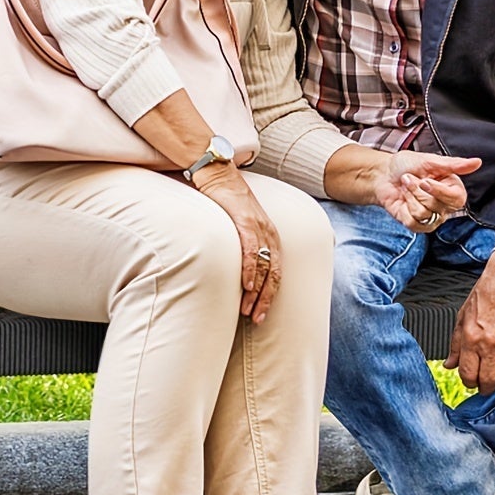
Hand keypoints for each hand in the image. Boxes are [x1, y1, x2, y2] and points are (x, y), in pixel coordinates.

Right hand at [193, 164, 282, 323]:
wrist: (219, 175)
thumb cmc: (225, 202)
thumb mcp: (238, 227)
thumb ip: (242, 246)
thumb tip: (236, 271)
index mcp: (269, 237)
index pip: (275, 272)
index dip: (270, 296)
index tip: (262, 316)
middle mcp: (268, 233)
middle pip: (274, 273)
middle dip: (266, 300)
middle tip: (257, 320)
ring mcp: (258, 227)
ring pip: (264, 266)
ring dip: (257, 291)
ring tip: (249, 310)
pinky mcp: (245, 221)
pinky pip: (251, 250)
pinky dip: (251, 269)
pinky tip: (247, 285)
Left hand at [375, 153, 480, 231]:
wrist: (383, 175)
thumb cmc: (407, 165)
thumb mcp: (429, 160)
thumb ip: (454, 164)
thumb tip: (477, 162)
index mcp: (452, 188)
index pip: (457, 199)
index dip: (438, 191)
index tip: (425, 180)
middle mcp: (445, 205)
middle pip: (437, 206)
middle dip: (418, 190)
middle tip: (410, 178)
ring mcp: (432, 217)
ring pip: (424, 214)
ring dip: (410, 196)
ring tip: (406, 187)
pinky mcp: (418, 225)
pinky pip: (414, 223)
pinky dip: (404, 209)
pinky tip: (404, 200)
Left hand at [444, 250, 494, 393]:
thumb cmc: (484, 295)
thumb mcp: (462, 318)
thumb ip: (455, 344)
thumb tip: (449, 364)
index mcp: (471, 338)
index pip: (468, 374)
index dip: (468, 382)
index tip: (470, 382)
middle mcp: (490, 344)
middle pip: (489, 381)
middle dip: (485, 387)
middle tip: (484, 384)